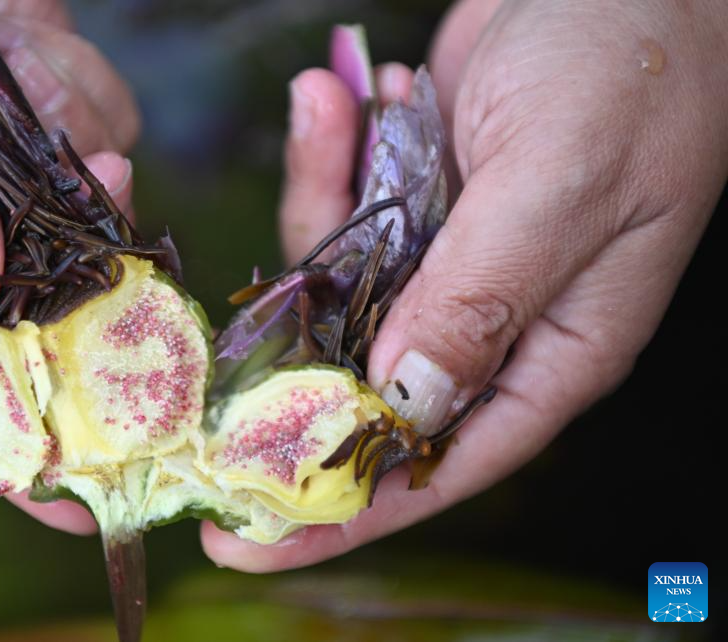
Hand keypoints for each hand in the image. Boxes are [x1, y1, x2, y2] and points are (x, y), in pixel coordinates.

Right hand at [0, 0, 139, 533]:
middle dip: (75, 300)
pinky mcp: (43, 120)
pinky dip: (83, 103)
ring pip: (80, 230)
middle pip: (28, 323)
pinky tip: (33, 44)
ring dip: (76, 175)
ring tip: (26, 82)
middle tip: (122, 280)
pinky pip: (99, 143)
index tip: (77, 496)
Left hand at [203, 0, 727, 569]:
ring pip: (342, 282)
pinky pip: (346, 206)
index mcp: (554, 346)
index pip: (441, 461)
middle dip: (292, 360)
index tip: (252, 542)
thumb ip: (478, 299)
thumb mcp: (558, 185)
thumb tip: (401, 405)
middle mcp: (496, 316)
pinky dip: (333, 153)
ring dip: (321, 200)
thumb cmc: (633, 68)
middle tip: (203, 361)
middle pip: (370, 381)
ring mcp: (453, 257)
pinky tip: (344, 91)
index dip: (347, 510)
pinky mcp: (422, 200)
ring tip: (334, 108)